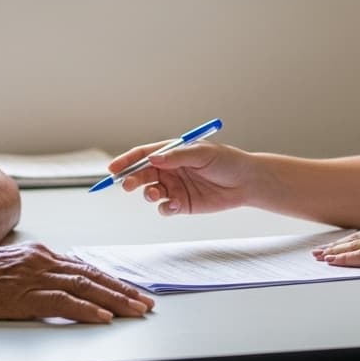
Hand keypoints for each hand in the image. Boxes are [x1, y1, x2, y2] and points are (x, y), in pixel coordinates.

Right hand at [0, 243, 154, 322]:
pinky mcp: (24, 295)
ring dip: (114, 301)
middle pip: (91, 276)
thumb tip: (55, 284)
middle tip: (145, 301)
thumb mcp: (8, 268)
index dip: (109, 280)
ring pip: (85, 288)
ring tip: (135, 310)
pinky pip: (63, 303)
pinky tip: (103, 318)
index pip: (83, 267)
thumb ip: (32, 274)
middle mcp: (41, 260)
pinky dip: (87, 310)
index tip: (129, 289)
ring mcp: (34, 277)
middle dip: (122, 290)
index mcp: (38, 254)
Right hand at [109, 141, 257, 214]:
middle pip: (141, 173)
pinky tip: (174, 205)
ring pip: (150, 191)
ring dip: (147, 193)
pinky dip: (164, 208)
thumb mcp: (202, 153)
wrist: (246, 183)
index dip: (126, 160)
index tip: (113, 168)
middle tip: (126, 185)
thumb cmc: (226, 161)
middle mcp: (169, 169)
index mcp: (171, 152)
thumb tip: (152, 159)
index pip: (143, 154)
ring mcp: (174, 187)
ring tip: (153, 194)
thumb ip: (177, 156)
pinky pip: (164, 208)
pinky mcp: (181, 204)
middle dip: (131, 179)